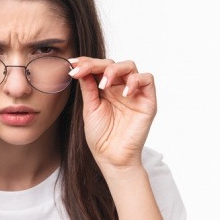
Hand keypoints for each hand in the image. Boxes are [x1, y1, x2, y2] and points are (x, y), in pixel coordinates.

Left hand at [68, 57, 156, 171]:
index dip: (86, 62)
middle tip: (81, 71)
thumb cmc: (101, 137)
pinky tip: (123, 93)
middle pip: (112, 63)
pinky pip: (147, 80)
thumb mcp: (90, 108)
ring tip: (103, 85)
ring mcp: (134, 93)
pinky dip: (135, 81)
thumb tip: (80, 67)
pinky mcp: (147, 101)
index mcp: (106, 89)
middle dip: (95, 64)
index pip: (98, 68)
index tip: (71, 64)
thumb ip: (88, 88)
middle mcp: (120, 87)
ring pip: (130, 66)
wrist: (112, 157)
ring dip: (114, 70)